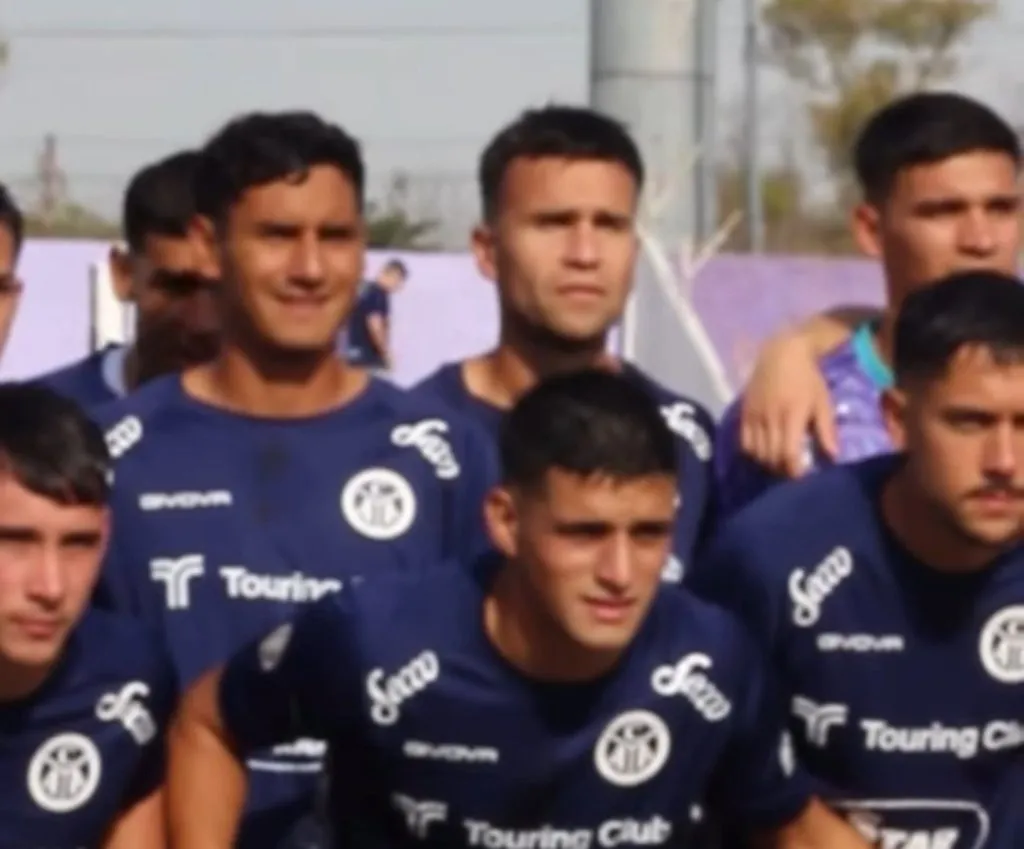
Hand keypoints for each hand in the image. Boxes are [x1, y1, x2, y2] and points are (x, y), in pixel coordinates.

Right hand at [739, 333, 837, 477]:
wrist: (781, 354)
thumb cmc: (808, 378)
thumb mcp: (823, 401)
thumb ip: (826, 429)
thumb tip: (833, 457)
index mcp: (792, 414)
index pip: (789, 453)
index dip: (794, 470)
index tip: (801, 476)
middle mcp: (770, 417)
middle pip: (771, 457)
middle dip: (782, 469)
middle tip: (791, 470)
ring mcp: (754, 415)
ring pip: (756, 452)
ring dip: (767, 463)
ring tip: (777, 463)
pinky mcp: (744, 413)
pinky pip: (743, 442)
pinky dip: (753, 453)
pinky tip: (762, 452)